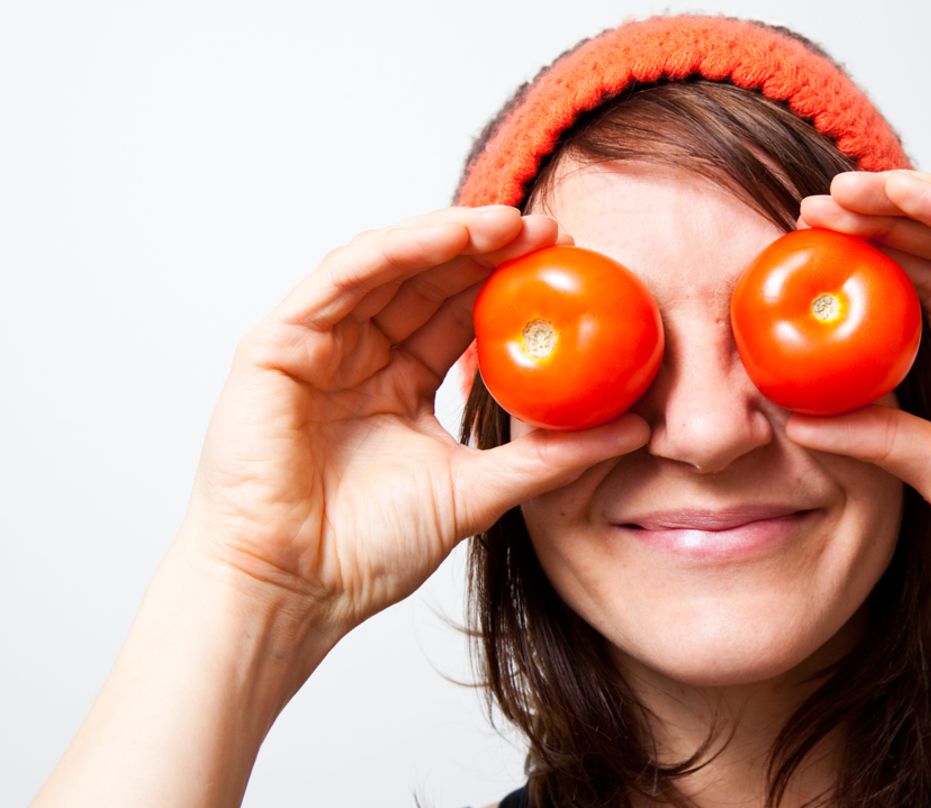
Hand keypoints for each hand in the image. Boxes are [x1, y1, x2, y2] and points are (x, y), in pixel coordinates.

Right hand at [178, 206, 649, 632]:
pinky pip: (341, 279)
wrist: (293, 591)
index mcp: (399, 384)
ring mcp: (317, 346)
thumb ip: (552, 456)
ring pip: (388, 266)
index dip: (514, 285)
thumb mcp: (482, 492)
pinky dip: (394, 249)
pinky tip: (447, 236)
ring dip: (448, 236)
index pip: (460, 316)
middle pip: (428, 280)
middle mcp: (359, 355)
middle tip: (552, 232)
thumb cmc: (367, 552)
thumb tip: (638, 429)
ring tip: (510, 223)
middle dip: (490, 249)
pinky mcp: (277, 345)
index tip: (574, 265)